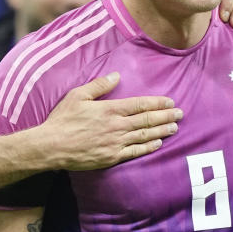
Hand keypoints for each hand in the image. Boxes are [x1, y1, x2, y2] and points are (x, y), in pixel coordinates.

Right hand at [41, 72, 181, 170]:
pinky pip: (135, 152)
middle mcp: (116, 126)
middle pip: (147, 120)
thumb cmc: (62, 119)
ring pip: (144, 136)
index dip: (157, 103)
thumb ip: (99, 85)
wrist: (52, 146)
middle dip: (166, 116)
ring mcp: (115, 143)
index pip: (139, 104)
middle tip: (180, 113)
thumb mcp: (77, 95)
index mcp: (109, 109)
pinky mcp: (112, 157)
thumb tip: (116, 75)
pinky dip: (148, 147)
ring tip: (174, 127)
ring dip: (161, 131)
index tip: (170, 101)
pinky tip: (158, 143)